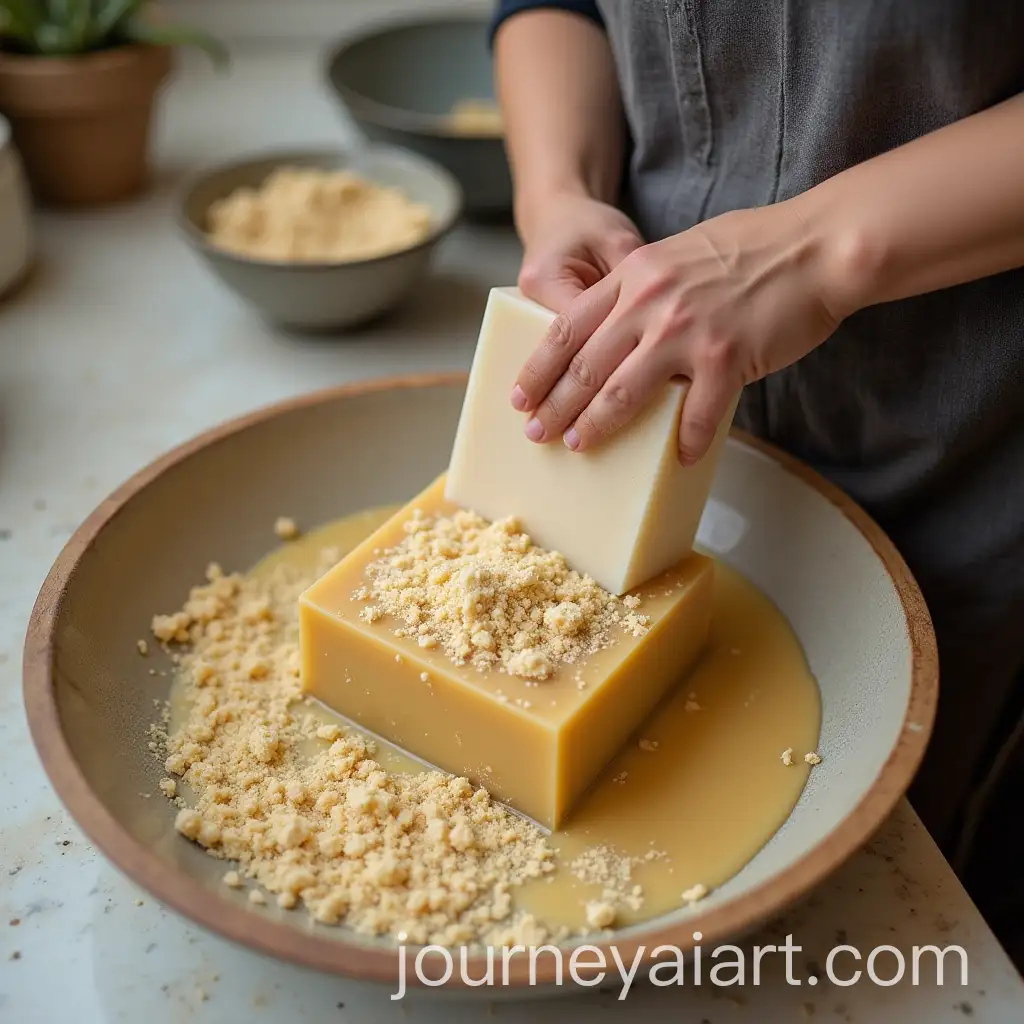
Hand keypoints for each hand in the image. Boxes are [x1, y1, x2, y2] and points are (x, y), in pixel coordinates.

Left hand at [510, 202, 844, 463]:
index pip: (566, 327)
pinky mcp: (727, 356)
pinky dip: (687, 440)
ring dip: (598, 425)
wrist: (818, 244)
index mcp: (634, 275)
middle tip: (538, 434)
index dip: (538, 368)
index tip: (520, 396)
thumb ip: (643, 288)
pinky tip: (679, 458)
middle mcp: (651, 302)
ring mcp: (687, 330)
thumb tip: (620, 330)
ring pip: (625, 392)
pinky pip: (698, 413)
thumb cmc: (754, 247)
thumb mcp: (678, 254)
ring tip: (580, 447)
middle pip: (585, 366)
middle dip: (556, 405)